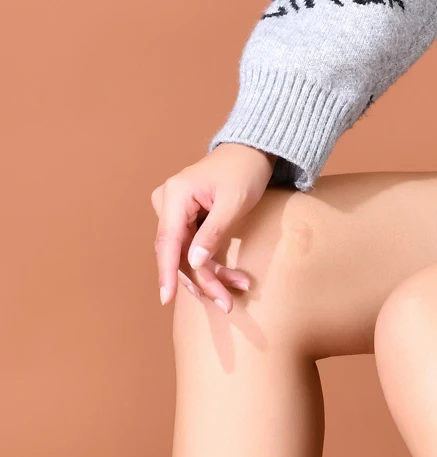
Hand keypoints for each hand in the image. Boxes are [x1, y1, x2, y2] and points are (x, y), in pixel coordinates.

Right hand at [151, 143, 274, 312]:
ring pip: (186, 256)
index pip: (167, 242)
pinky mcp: (184, 220)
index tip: (167, 299)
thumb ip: (213, 233)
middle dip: (202, 280)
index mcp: (175, 195)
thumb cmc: (244, 172)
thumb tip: (194, 263)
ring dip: (209, 277)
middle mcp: (167, 204)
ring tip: (234, 292)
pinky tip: (230, 279)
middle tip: (225, 303)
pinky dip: (210, 266)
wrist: (250, 153)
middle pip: (178, 253)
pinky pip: (192, 250)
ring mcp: (174, 213)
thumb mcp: (234, 203)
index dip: (167, 272)